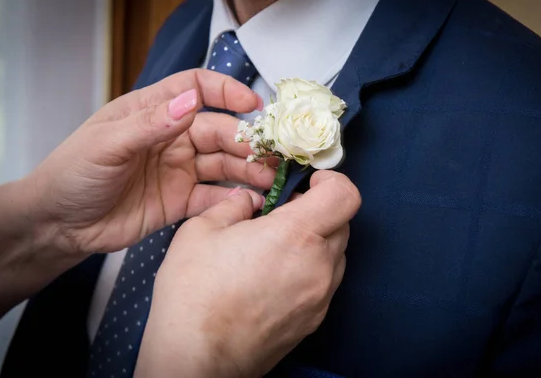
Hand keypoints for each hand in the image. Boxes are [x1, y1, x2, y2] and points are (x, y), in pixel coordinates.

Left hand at [24, 69, 272, 255]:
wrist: (60, 225)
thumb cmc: (73, 174)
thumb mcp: (107, 144)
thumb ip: (150, 125)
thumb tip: (191, 102)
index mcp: (153, 112)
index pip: (196, 89)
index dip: (226, 91)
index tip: (252, 104)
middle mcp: (172, 137)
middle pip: (219, 130)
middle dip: (246, 140)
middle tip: (271, 154)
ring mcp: (179, 169)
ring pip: (223, 163)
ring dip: (248, 169)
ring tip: (270, 178)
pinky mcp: (182, 201)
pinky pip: (214, 196)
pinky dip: (234, 198)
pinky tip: (251, 201)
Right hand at [136, 171, 361, 377]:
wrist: (196, 359)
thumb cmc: (194, 294)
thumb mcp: (201, 231)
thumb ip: (233, 206)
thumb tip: (249, 201)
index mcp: (295, 235)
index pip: (345, 196)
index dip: (332, 180)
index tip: (311, 182)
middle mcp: (318, 266)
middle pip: (342, 223)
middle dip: (318, 211)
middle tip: (283, 213)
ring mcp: (320, 297)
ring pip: (336, 254)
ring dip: (316, 241)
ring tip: (277, 247)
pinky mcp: (314, 321)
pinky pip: (325, 283)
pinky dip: (311, 269)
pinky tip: (276, 276)